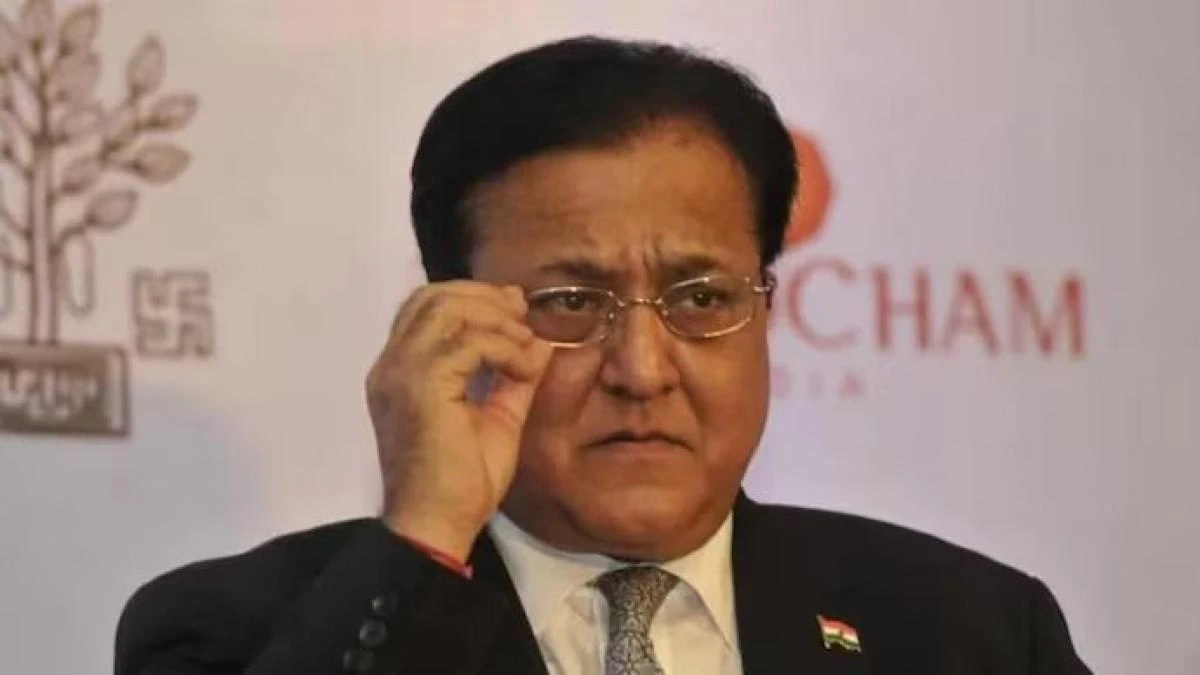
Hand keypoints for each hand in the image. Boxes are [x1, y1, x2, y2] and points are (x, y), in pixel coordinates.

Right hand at [366, 281, 553, 559]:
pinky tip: (521, 370)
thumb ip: (512, 376)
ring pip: (447, 308)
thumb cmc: (463, 481)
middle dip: (485, 297)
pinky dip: (503, 348)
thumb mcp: (497, 417)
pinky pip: (467, 343)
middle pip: (433, 296)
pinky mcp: (420, 386)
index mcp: (399, 371)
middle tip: (523, 317)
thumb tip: (540, 340)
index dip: (472, 297)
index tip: (516, 311)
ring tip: (523, 345)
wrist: (439, 525)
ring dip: (495, 319)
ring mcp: (400, 372)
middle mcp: (391, 364)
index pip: (424, 307)